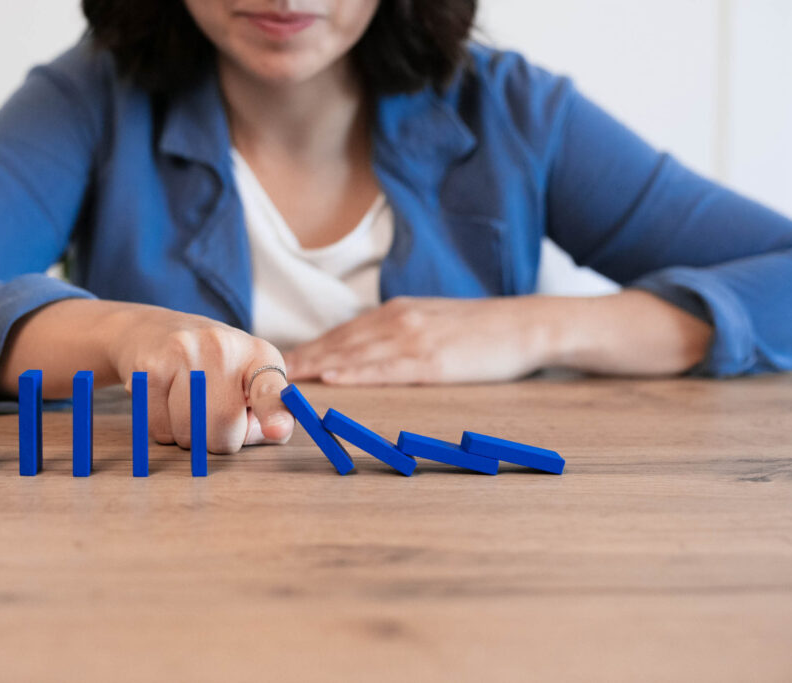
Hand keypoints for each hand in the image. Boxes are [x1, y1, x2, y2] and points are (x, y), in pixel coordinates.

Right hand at [104, 305, 293, 452]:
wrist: (155, 331)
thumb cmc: (215, 368)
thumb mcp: (250, 382)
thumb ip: (266, 414)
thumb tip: (268, 434)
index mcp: (258, 354)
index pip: (269, 388)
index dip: (274, 412)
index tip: (277, 430)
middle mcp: (224, 347)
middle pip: (223, 431)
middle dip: (218, 439)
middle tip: (212, 413)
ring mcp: (184, 353)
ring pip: (189, 435)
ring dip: (188, 436)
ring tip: (188, 404)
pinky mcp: (150, 367)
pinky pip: (159, 428)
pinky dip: (163, 428)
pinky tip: (167, 402)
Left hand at [283, 296, 551, 384]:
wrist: (526, 325)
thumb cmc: (481, 331)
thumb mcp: (432, 323)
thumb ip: (398, 334)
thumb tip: (366, 355)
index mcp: (396, 313)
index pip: (341, 334)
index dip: (308, 349)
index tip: (278, 363)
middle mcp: (397, 321)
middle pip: (338, 343)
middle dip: (301, 360)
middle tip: (264, 374)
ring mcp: (413, 339)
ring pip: (353, 355)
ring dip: (316, 368)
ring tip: (283, 380)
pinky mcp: (432, 361)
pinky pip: (384, 369)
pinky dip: (353, 374)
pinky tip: (331, 379)